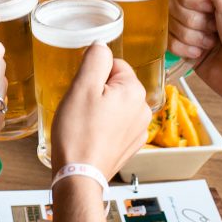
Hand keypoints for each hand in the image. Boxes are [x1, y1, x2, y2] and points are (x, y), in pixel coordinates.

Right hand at [51, 45, 149, 178]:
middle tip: (81, 108)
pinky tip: (91, 136)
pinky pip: (116, 124)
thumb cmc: (78, 133)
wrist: (79, 175)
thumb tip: (101, 46)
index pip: (113, 64)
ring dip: (100, 109)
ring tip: (85, 124)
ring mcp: (138, 129)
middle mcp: (142, 109)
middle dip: (97, 92)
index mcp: (134, 90)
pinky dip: (104, 126)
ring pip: (115, 105)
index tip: (82, 91)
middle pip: (115, 84)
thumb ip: (95, 59)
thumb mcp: (82, 86)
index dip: (93, 75)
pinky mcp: (130, 145)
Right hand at [168, 0, 221, 114]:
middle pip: (173, 6)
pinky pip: (168, 43)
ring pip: (170, 25)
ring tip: (212, 43)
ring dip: (191, 37)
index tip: (211, 9)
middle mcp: (202, 9)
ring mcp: (194, 30)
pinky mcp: (186, 51)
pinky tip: (201, 54)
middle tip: (215, 29)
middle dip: (193, 21)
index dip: (193, 0)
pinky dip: (184, 50)